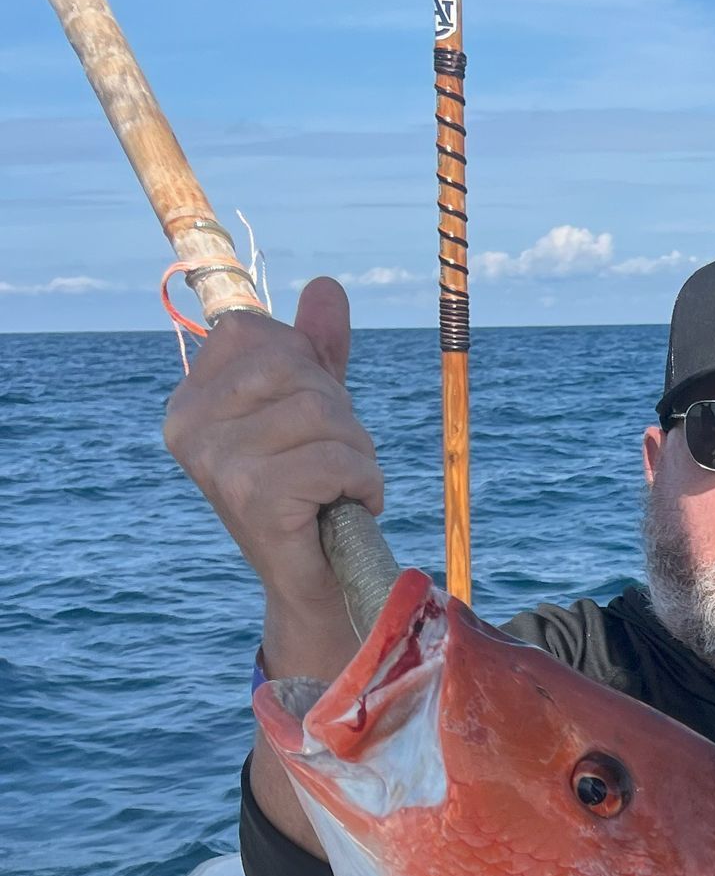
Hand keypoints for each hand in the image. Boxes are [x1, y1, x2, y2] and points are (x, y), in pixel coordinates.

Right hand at [163, 276, 381, 632]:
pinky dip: (363, 482)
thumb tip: (326, 288)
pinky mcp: (252, 495)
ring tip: (342, 487)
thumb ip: (315, 353)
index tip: (310, 423)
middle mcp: (188, 425)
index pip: (257, 333)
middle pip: (294, 370)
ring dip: (357, 452)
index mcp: (191, 400)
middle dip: (339, 414)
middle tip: (336, 463)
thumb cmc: (312, 497)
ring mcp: (216, 460)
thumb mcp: (313, 414)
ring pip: (322, 413)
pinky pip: (335, 459)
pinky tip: (348, 507)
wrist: (315, 587)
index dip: (307, 370)